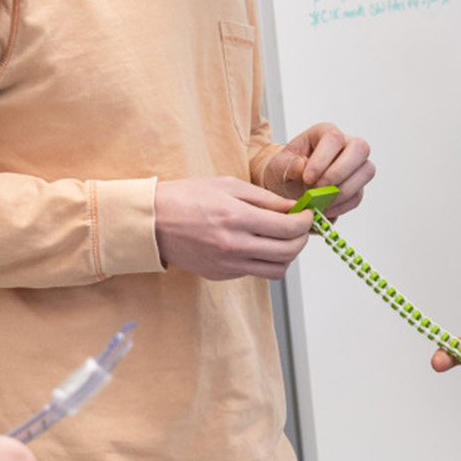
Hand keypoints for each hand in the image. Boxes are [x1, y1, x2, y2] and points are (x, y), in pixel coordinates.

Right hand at [155, 175, 313, 280]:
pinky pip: (255, 272)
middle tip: (300, 227)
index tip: (308, 214)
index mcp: (236, 218)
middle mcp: (233, 246)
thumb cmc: (186, 197)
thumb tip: (292, 208)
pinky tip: (258, 244)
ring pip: (275, 270)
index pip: (288, 228)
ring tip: (282, 238)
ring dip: (286, 255)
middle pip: (287, 253)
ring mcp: (226, 265)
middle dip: (301, 239)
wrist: (152, 221)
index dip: (305, 222)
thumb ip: (264, 199)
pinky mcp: (220, 275)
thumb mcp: (228, 186)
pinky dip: (264, 260)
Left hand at [266, 123, 376, 217]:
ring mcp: (356, 165)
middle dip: (338, 173)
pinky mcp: (357, 185)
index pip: (334, 138)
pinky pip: (358, 195)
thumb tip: (302, 166)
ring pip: (366, 171)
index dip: (323, 159)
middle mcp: (346, 145)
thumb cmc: (287, 169)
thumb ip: (288, 164)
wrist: (289, 186)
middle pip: (360, 148)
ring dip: (342, 191)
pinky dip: (341, 205)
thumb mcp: (279, 164)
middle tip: (318, 189)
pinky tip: (324, 208)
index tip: (307, 178)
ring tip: (320, 201)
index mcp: (325, 133)